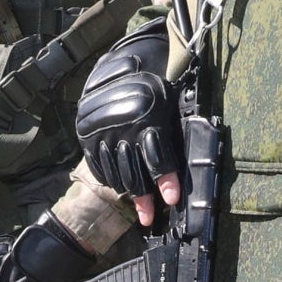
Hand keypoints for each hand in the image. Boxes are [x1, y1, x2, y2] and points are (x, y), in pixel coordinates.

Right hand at [76, 23, 181, 226]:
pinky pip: (98, 165)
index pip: (157, 157)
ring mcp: (101, 133)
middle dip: (145, 199)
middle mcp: (121, 128)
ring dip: (129, 194)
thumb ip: (174, 130)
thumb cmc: (155, 83)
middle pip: (134, 173)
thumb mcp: (170, 101)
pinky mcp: (87, 136)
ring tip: (141, 211)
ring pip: (116, 173)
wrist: (120, 63)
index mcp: (147, 118)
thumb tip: (194, 156)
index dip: (166, 180)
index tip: (172, 200)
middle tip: (151, 218)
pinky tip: (120, 188)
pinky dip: (110, 179)